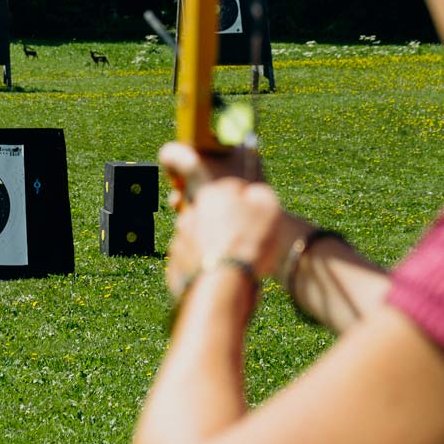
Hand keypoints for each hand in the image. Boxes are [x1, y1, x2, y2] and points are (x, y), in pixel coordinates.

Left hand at [158, 142, 281, 300]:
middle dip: (210, 210)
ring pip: (193, 232)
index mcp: (208, 189)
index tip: (181, 164)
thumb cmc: (249, 242)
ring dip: (208, 238)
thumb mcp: (268, 206)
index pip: (174, 156)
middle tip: (233, 224)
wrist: (227, 288)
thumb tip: (249, 193)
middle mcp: (189, 211)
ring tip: (232, 253)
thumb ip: (256, 192)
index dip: (176, 157)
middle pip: (194, 202)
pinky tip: (222, 270)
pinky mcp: (175, 266)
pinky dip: (203, 261)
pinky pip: (191, 258)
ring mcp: (180, 239)